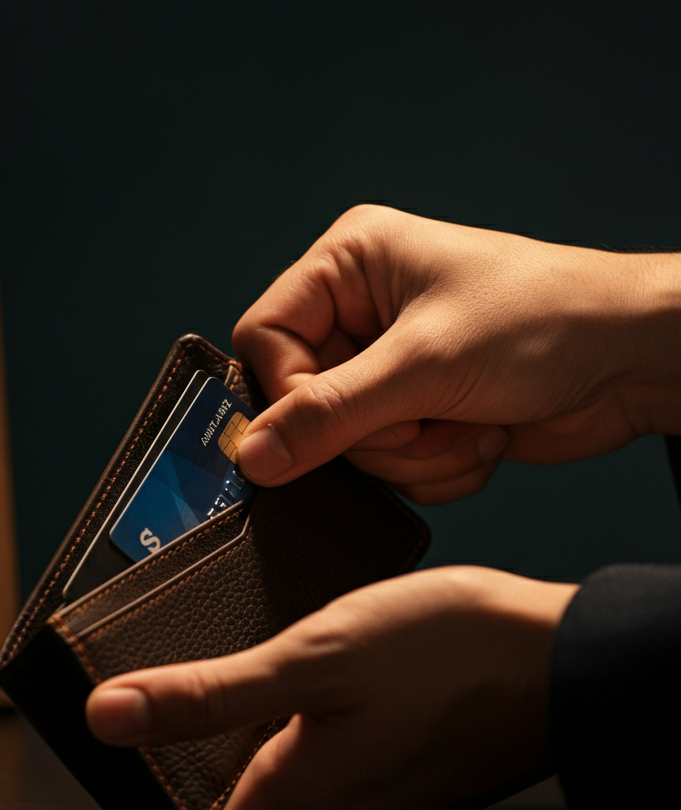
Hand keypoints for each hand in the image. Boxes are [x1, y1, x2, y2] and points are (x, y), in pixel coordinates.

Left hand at [86, 566, 578, 809]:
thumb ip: (208, 694)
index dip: (150, 781)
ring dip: (257, 719)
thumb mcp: (311, 657)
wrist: (562, 657)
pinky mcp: (399, 766)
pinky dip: (306, 714)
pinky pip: (329, 752)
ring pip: (284, 765)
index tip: (129, 725)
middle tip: (185, 673)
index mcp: (296, 799)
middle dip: (201, 739)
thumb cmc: (447, 655)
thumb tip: (108, 716)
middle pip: (233, 793)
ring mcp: (371, 793)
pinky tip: (312, 668)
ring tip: (247, 657)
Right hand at [233, 205, 680, 503]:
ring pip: (346, 446)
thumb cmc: (547, 319)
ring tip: (465, 423)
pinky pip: (386, 467)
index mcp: (349, 264)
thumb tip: (253, 453)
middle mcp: (360, 312)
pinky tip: (477, 435)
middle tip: (424, 417)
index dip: (291, 391)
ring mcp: (388, 367)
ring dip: (411, 454)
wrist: (634, 362)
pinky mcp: (414, 412)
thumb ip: (328, 415)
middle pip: (304, 402)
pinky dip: (433, 468)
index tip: (338, 420)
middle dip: (372, 432)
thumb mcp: (423, 365)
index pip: (265, 337)